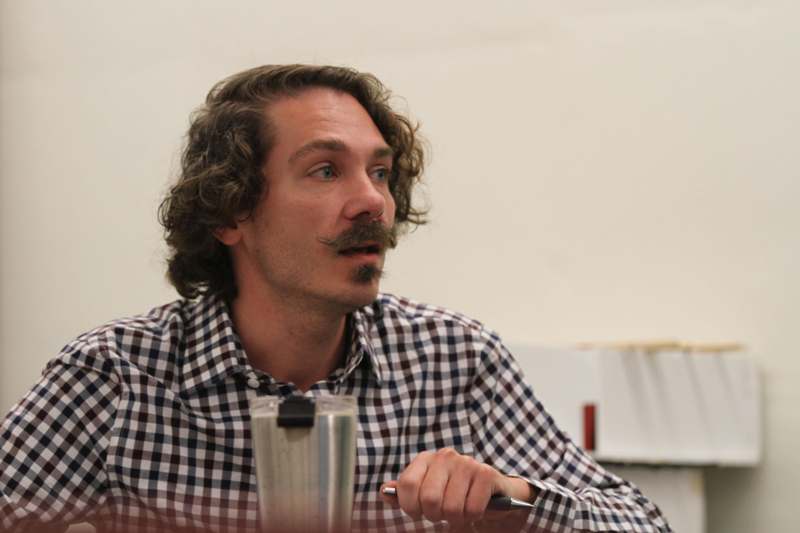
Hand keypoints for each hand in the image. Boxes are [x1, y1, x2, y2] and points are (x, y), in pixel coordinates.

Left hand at [380, 448, 533, 530]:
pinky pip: (472, 509)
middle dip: (435, 515)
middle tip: (443, 514)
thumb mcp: (428, 492)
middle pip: (429, 499)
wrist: (494, 495)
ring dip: (456, 518)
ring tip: (461, 511)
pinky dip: (473, 516)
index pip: (406, 484)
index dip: (410, 506)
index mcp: (426, 458)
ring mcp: (467, 463)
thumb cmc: (455, 495)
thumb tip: (384, 491)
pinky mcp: (486, 474)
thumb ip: (405, 492)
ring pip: (451, 507)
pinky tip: (475, 508)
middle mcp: (445, 456)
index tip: (418, 512)